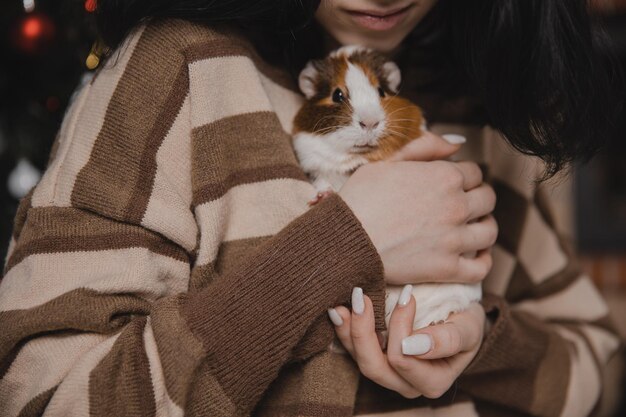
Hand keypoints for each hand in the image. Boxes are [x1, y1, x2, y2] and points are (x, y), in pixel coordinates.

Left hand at [329, 288, 485, 398]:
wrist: (460, 319)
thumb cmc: (467, 323)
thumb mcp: (469, 328)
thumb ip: (448, 339)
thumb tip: (412, 346)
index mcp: (432, 382)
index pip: (403, 359)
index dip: (400, 326)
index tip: (408, 294)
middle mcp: (406, 384)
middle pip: (374, 367)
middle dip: (363, 331)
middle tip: (362, 297)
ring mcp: (388, 373)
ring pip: (359, 361)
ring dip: (348, 331)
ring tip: (344, 303)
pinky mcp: (375, 359)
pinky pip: (353, 350)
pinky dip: (344, 330)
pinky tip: (339, 310)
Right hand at [338, 132, 496, 284]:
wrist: (345, 239)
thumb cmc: (360, 198)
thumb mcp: (387, 161)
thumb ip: (424, 147)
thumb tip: (457, 143)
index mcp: (444, 176)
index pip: (474, 172)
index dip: (463, 177)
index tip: (450, 185)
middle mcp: (456, 205)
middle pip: (487, 199)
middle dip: (477, 198)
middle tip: (461, 205)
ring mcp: (454, 238)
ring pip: (489, 231)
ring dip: (482, 226)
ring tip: (469, 228)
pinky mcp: (447, 267)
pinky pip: (481, 267)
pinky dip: (483, 261)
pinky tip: (474, 255)